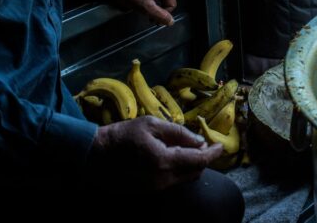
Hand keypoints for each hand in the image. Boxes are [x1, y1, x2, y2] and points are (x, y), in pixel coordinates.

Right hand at [88, 116, 221, 191]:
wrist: (95, 155)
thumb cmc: (123, 135)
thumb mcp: (152, 124)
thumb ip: (179, 133)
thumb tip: (200, 141)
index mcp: (165, 161)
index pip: (199, 160)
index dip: (213, 153)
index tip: (220, 145)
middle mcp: (163, 179)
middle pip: (195, 172)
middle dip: (203, 159)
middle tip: (204, 144)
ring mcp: (155, 188)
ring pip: (184, 179)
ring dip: (192, 166)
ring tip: (189, 149)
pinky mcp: (148, 191)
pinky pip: (172, 182)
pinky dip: (179, 171)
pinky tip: (174, 158)